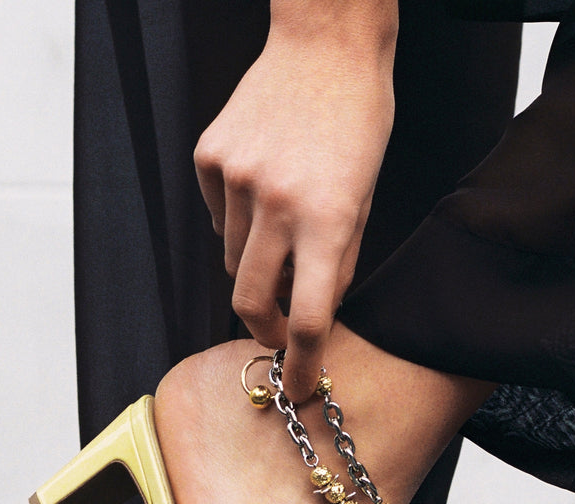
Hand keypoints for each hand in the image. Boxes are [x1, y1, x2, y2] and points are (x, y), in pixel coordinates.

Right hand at [194, 15, 395, 399]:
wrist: (324, 46)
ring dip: (253, 262)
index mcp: (326, 219)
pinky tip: (260, 185)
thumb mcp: (365, 199)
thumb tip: (312, 312)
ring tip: (280, 223)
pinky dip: (236, 220)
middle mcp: (276, 203)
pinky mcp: (209, 158)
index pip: (306, 317)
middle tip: (275, 326)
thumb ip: (338, 263)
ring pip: (232, 258)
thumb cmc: (357, 123)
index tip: (295, 386)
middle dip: (262, 325)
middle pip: (248, 300)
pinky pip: (216, 217)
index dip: (300, 363)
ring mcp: (235, 178)